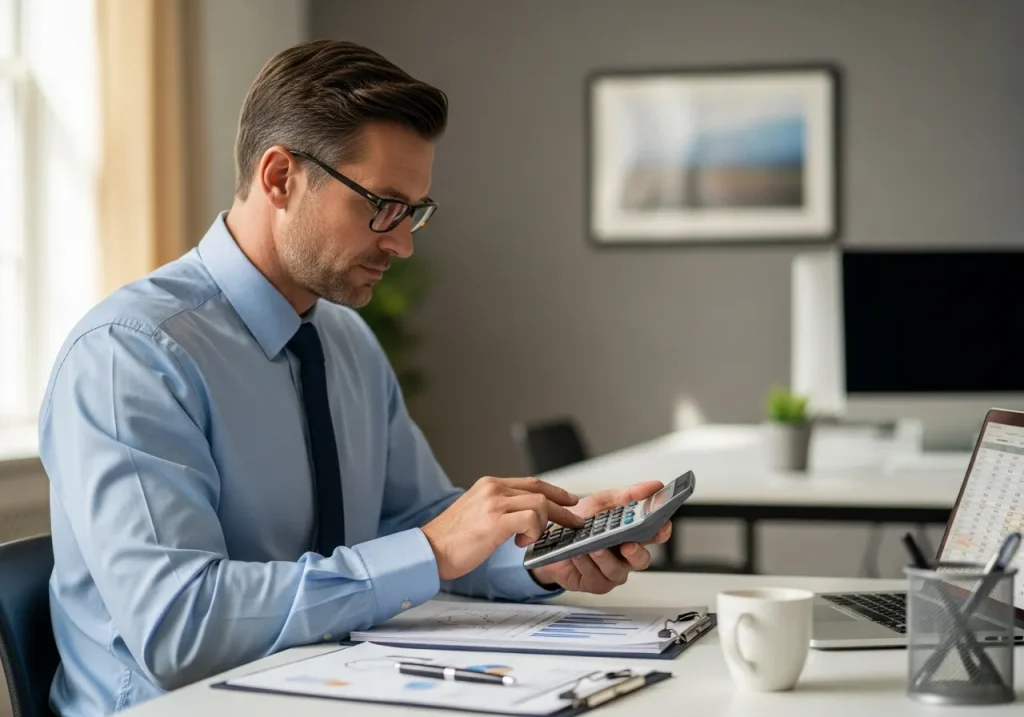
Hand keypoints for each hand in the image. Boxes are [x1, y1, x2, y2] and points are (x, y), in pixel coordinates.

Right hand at [421, 477, 584, 580]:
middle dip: (563, 508)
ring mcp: (494, 502)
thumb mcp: (477, 514)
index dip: (555, 491)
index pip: (531, 482)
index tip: (570, 500)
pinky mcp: (495, 520)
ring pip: (539, 504)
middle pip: (540, 491)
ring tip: (527, 539)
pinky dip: (534, 532)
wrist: (429, 551)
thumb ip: (499, 509)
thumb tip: (523, 516)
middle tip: (575, 521)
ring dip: (543, 525)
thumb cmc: (451, 540)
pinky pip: (531, 519)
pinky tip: (521, 542)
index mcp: (489, 485)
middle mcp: (493, 488)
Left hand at [529, 481, 671, 593]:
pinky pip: (596, 578)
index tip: (662, 524)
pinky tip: (578, 554)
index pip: (655, 535)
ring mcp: (611, 571)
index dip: (662, 531)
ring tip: (592, 547)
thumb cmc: (579, 522)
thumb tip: (653, 486)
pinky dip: (586, 565)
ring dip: (604, 558)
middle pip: (641, 560)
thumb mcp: (602, 502)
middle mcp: (624, 556)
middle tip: (627, 544)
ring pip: (617, 571)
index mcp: (631, 534)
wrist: (549, 538)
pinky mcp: (595, 583)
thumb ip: (627, 495)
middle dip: (636, 553)